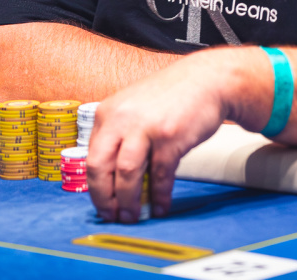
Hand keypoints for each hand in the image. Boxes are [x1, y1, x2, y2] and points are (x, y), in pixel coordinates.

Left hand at [86, 47, 266, 222]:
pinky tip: (160, 206)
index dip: (95, 187)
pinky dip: (159, 196)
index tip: (102, 203)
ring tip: (133, 216)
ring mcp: (145, 128)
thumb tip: (112, 178)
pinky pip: (159, 176)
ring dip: (128, 202)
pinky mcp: (169, 138)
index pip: (90, 157)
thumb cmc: (170, 98)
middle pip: (99, 167)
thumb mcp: (133, 108)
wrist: (206, 80)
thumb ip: (120, 135)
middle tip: (111, 216)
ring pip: (126, 175)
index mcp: (107, 113)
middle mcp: (121, 119)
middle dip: (104, 199)